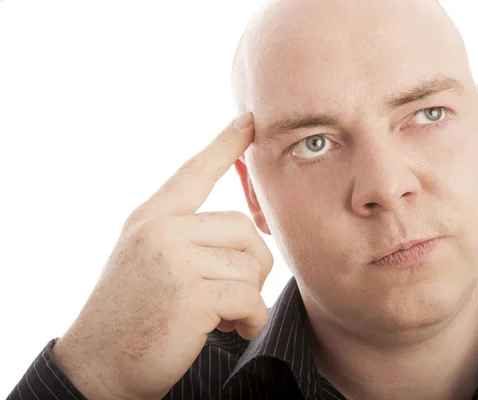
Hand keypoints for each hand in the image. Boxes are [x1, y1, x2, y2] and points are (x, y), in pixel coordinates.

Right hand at [53, 113, 272, 399]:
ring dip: (249, 298)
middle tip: (239, 293)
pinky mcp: (191, 295)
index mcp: (151, 218)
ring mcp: (174, 260)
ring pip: (250, 265)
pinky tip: (235, 329)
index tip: (249, 121)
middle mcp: (161, 231)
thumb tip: (241, 232)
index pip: (193, 172)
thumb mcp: (147, 260)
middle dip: (253, 264)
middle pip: (243, 228)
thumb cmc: (131, 314)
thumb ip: (184, 237)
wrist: (98, 366)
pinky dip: (252, 319)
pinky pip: (249, 298)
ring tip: (229, 317)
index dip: (224, 145)